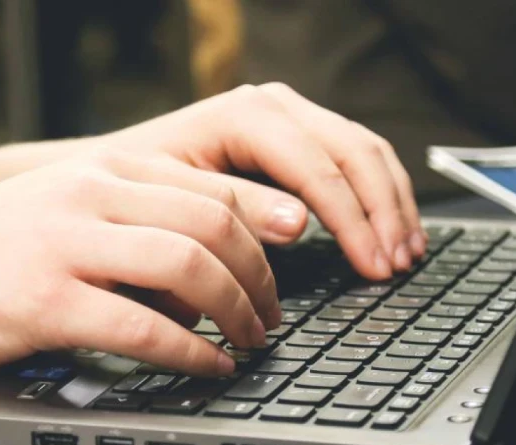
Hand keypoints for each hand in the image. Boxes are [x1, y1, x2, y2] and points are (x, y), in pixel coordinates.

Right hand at [0, 148, 283, 375]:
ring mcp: (64, 244)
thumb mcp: (56, 208)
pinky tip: (207, 366)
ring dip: (236, 310)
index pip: (208, 185)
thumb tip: (206, 259)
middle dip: (260, 274)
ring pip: (188, 265)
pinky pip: (144, 326)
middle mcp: (86, 194)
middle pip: (212, 222)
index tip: (292, 254)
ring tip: (250, 340)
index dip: (264, 224)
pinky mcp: (45, 301)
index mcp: (96, 169)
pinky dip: (190, 351)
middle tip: (273, 314)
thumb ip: (125, 218)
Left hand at [104, 82, 425, 279]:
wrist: (108, 175)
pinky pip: (357, 158)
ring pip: (366, 151)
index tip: (373, 265)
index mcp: (245, 115)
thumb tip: (300, 224)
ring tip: (406, 255)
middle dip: (383, 213)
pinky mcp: (298, 136)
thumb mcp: (176, 204)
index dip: (353, 221)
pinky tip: (393, 232)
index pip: (319, 167)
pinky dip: (381, 196)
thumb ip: (236, 210)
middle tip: (397, 267)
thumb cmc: (133, 193)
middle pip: (354, 152)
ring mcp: (290, 116)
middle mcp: (274, 106)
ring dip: (392, 205)